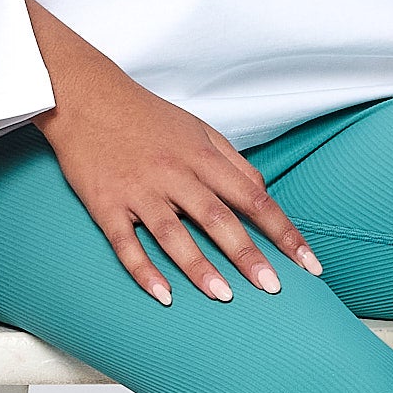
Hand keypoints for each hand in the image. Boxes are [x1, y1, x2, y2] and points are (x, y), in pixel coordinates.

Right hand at [37, 55, 320, 304]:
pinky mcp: (106, 204)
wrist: (84, 95)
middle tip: (272, 288)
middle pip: (218, 218)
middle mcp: (174, 174)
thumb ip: (233, 162)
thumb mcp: (198, 129)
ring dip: (199, 268)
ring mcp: (139, 191)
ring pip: (174, 234)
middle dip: (248, 255)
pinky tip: (164, 296)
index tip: (308, 262)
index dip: (283, 232)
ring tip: (224, 297)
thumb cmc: (146, 115)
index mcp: (202, 156)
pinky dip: (144, 271)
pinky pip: (126, 243)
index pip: (253, 198)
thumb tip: (263, 193)